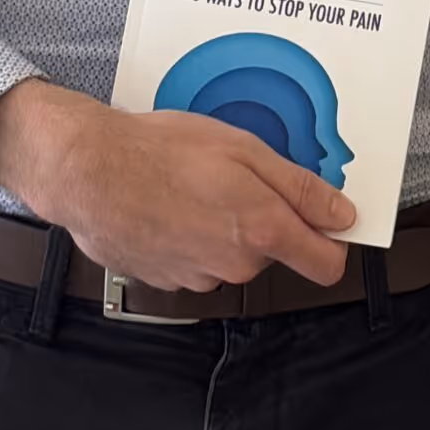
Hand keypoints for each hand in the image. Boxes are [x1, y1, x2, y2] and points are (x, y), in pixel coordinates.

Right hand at [0, 79, 355, 291]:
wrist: (88, 172)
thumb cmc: (160, 151)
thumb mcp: (244, 150)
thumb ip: (300, 189)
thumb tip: (342, 214)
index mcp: (262, 232)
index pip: (327, 265)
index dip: (333, 239)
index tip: (328, 217)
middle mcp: (234, 265)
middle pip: (277, 252)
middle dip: (268, 219)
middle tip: (238, 177)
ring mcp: (198, 277)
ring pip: (234, 255)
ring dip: (226, 227)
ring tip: (197, 187)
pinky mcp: (167, 280)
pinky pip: (198, 259)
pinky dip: (193, 236)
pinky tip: (173, 205)